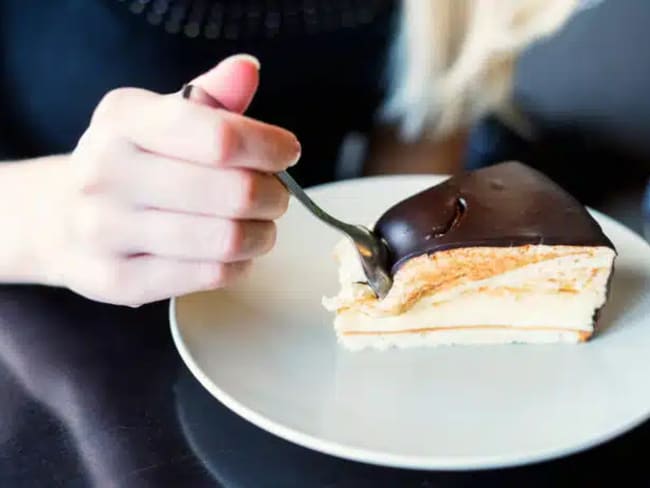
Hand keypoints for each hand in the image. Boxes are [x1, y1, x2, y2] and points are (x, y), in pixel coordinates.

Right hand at [49, 55, 298, 305]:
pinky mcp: (118, 279)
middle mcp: (106, 172)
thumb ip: (210, 96)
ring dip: (262, 234)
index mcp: (123, 119)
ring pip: (226, 239)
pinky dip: (239, 265)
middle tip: (277, 195)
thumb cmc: (129, 164)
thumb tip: (248, 70)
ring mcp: (106, 230)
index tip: (287, 152)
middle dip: (274, 195)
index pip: (220, 137)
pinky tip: (233, 254)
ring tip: (260, 227)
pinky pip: (210, 275)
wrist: (59, 220)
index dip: (269, 147)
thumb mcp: (160, 118)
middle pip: (234, 192)